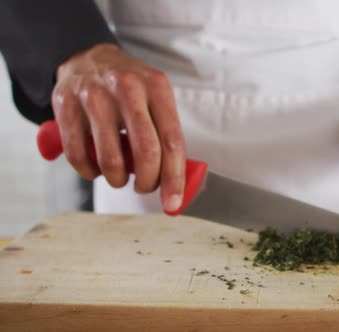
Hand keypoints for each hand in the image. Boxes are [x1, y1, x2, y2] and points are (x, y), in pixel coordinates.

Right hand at [51, 43, 185, 211]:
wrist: (89, 58)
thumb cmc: (129, 88)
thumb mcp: (156, 98)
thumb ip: (166, 134)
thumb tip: (175, 182)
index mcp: (157, 88)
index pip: (172, 141)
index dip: (174, 178)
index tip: (173, 201)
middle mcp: (128, 88)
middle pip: (146, 152)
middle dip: (147, 182)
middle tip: (145, 188)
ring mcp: (95, 95)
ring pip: (111, 159)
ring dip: (117, 179)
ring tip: (119, 177)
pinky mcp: (66, 105)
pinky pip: (78, 155)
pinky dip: (89, 172)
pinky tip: (96, 168)